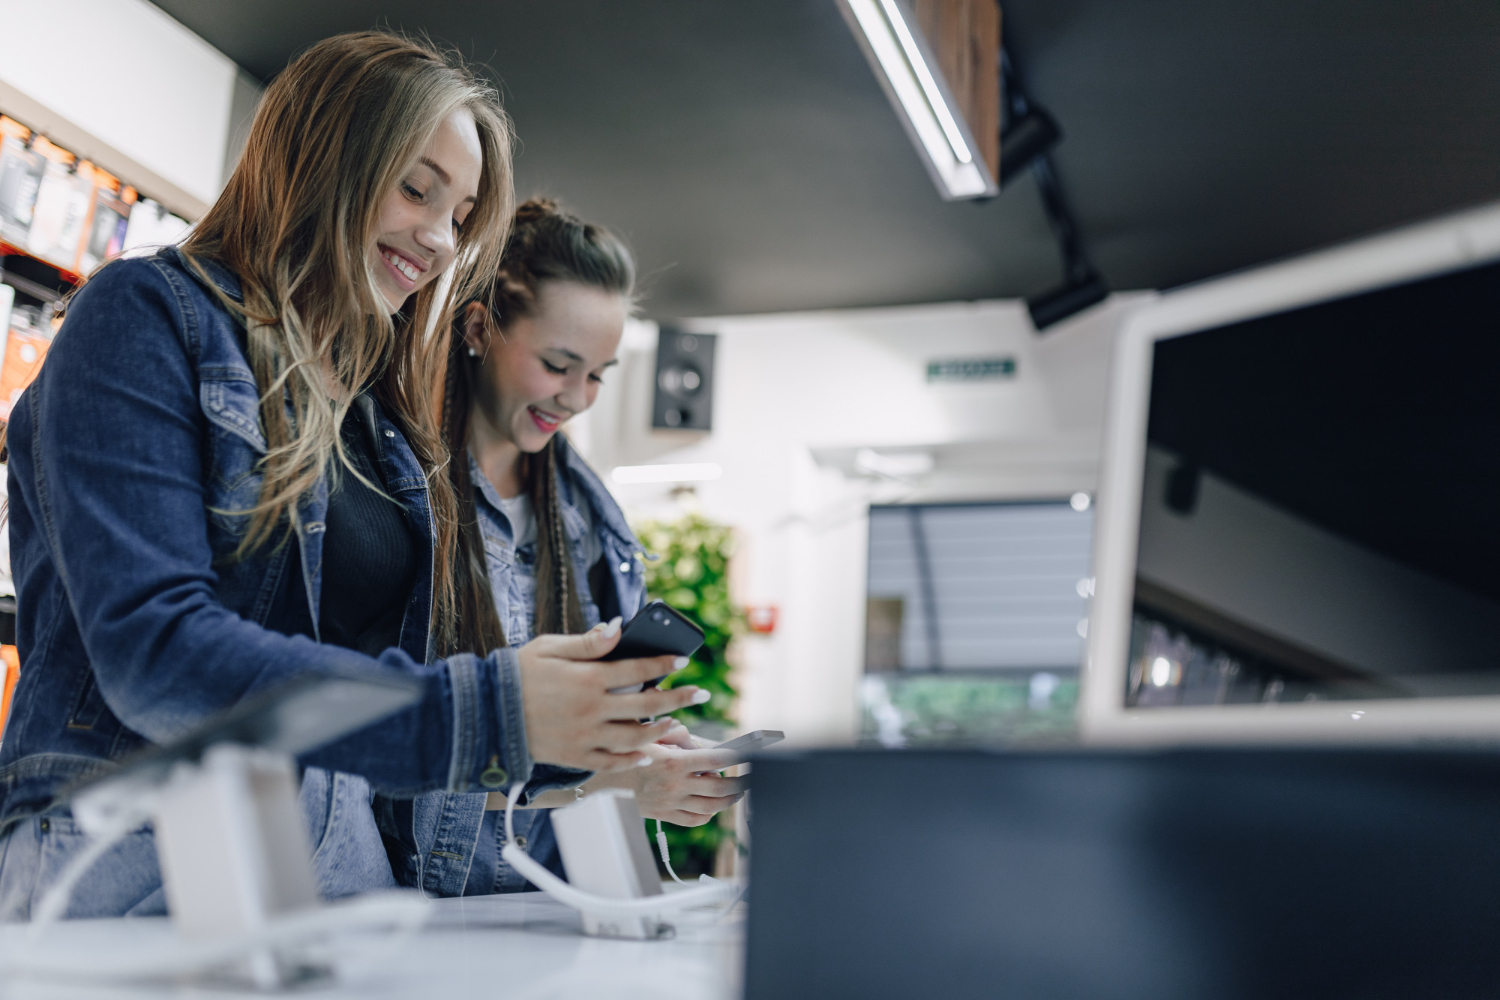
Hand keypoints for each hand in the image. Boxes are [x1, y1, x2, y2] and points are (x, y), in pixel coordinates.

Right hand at [517, 618, 707, 772]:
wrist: (484, 713)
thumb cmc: (517, 674)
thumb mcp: (548, 648)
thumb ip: (587, 642)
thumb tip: (618, 627)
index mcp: (586, 679)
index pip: (636, 669)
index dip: (662, 665)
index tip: (682, 661)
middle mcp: (590, 709)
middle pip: (646, 706)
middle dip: (679, 698)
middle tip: (701, 694)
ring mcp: (584, 736)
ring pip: (635, 738)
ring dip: (661, 730)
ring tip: (677, 722)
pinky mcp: (575, 756)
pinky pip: (612, 762)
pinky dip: (633, 760)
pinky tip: (647, 753)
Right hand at [588, 743, 745, 825]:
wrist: (606, 776)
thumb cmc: (632, 750)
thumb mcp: (655, 734)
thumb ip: (681, 736)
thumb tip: (703, 745)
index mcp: (674, 762)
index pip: (715, 759)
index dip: (736, 757)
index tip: (750, 755)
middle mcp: (675, 785)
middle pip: (720, 787)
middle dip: (741, 783)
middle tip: (752, 778)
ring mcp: (671, 803)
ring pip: (711, 806)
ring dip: (730, 798)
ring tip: (738, 791)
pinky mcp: (665, 815)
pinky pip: (695, 819)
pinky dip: (709, 813)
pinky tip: (714, 804)